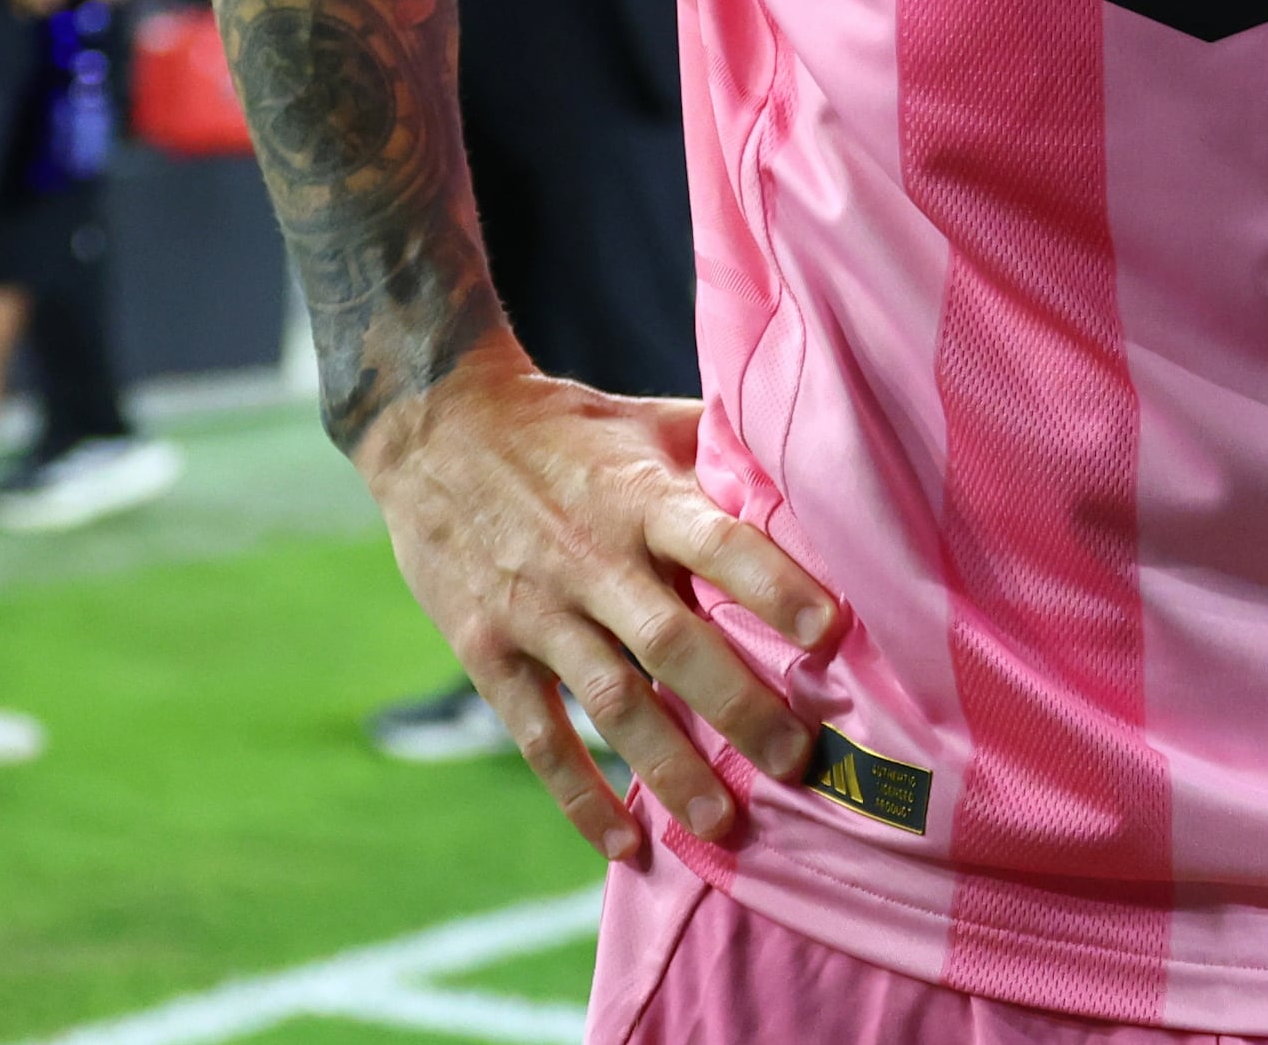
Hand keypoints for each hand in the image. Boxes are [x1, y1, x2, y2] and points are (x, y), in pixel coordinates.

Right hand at [354, 344, 840, 859]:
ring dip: (668, 767)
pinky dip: (580, 795)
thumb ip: (721, 453)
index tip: (831, 631)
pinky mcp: (488, 651)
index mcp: (641, 497)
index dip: (772, 584)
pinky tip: (624, 844)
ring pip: (610, 702)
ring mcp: (536, 611)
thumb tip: (815, 472)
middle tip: (797, 760)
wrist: (437, 428)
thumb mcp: (647, 423)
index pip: (715, 541)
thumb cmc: (567, 428)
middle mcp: (592, 557)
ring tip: (723, 823)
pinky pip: (538, 735)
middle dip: (737, 705)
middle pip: (671, 642)